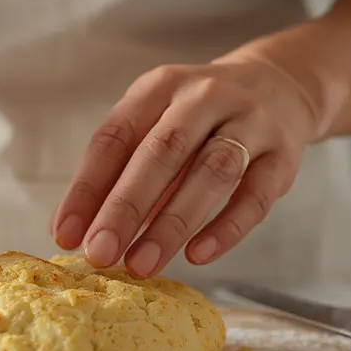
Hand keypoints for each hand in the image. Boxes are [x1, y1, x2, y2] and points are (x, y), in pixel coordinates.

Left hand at [51, 56, 327, 277]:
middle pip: (162, 152)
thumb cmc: (199, 119)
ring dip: (173, 223)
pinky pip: (256, 195)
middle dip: (126, 207)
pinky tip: (197, 255)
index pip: (115, 136)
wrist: (281, 86)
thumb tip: (75, 232)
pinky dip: (226, 228)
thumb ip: (120, 172)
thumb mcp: (156, 124)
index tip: (66, 235)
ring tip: (142, 264)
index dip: (87, 188)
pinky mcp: (284, 154)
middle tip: (101, 253)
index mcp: (160, 87)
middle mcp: (205, 96)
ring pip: (212, 172)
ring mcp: (250, 121)